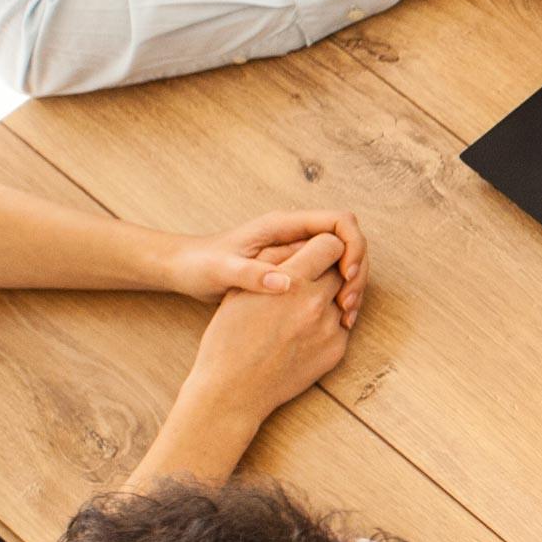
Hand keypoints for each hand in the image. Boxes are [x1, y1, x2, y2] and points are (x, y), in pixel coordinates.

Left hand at [164, 210, 367, 327]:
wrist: (183, 269)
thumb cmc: (199, 265)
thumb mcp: (222, 271)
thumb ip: (252, 275)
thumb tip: (287, 283)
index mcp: (285, 225)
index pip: (340, 223)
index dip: (352, 247)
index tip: (345, 276)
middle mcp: (296, 234)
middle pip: (349, 243)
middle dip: (357, 271)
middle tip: (348, 304)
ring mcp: (298, 250)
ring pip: (343, 261)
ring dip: (352, 286)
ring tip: (346, 314)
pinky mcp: (296, 267)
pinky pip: (330, 275)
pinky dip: (339, 294)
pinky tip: (335, 318)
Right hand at [178, 232, 354, 428]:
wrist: (233, 389)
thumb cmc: (228, 337)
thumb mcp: (241, 290)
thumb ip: (274, 261)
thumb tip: (302, 242)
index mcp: (291, 281)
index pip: (332, 244)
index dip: (324, 247)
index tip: (315, 254)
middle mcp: (315, 302)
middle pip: (341, 271)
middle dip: (329, 272)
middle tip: (310, 280)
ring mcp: (329, 327)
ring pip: (343, 298)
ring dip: (329, 299)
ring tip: (302, 310)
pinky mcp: (337, 349)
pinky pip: (341, 325)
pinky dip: (328, 325)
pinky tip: (304, 333)